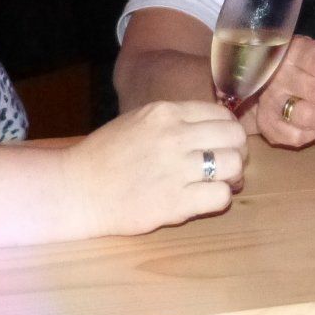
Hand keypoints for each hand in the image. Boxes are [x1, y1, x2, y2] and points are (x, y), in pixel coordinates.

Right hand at [63, 100, 246, 234]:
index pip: (221, 114)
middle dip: (237, 152)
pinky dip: (219, 198)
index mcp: (165, 113)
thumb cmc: (105, 156)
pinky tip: (203, 199)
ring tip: (219, 183)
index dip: (229, 130)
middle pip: (234, 137)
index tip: (223, 143)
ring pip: (233, 165)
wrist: (77, 189)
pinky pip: (220, 196)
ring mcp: (175, 169)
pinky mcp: (175, 202)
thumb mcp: (138, 121)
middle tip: (227, 165)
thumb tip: (213, 127)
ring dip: (232, 176)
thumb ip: (173, 121)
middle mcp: (174, 136)